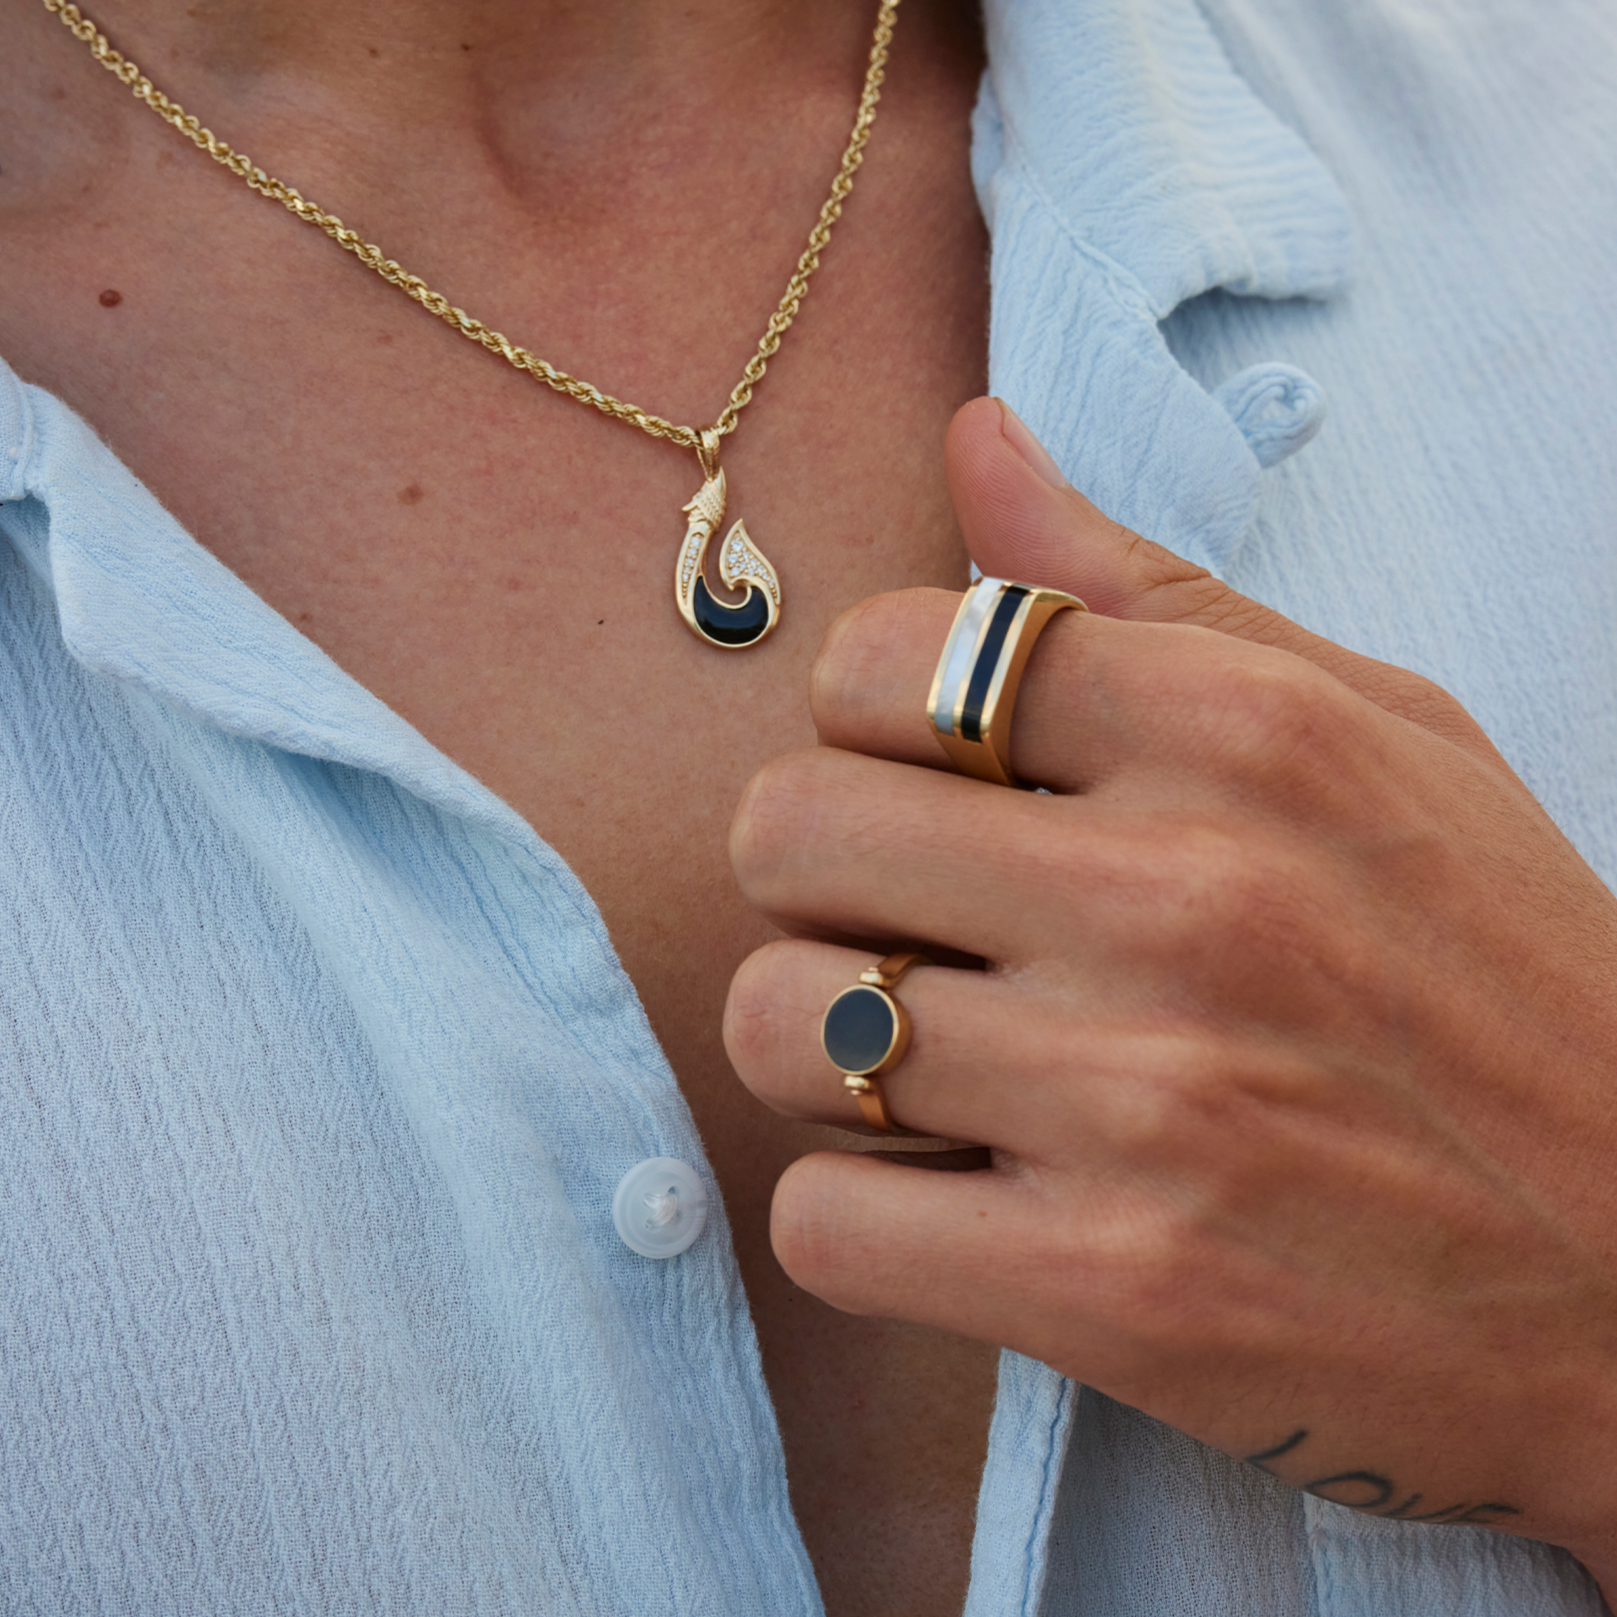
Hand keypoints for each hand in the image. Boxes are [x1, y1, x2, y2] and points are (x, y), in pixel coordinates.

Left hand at [724, 397, 1616, 1587]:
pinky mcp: (1113, 1292)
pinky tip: (959, 1203)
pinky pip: (821, 1225)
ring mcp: (1146, 1103)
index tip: (934, 789)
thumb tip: (974, 440)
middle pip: (787, 832)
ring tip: (937, 1073)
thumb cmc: (1498, 985)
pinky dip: (860, 1220)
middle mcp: (1185, 899)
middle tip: (909, 930)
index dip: (867, 729)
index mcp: (1244, 732)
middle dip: (820, 885)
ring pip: (771, 1029)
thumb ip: (1146, 588)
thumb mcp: (1374, 736)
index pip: (879, 659)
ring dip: (822, 1056)